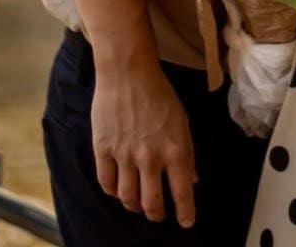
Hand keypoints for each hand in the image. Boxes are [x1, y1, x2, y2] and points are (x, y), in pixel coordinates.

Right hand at [92, 61, 197, 227]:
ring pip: (128, 198)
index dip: (186, 212)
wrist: (128, 73)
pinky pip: (107, 183)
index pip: (182, 192)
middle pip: (152, 203)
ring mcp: (125, 155)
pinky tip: (119, 189)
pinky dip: (114, 192)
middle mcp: (150, 157)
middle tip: (159, 215)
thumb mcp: (182, 120)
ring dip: (135, 206)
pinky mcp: (103, 150)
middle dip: (157, 215)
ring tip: (139, 205)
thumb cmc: (159, 93)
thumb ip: (186, 152)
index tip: (187, 222)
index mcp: (175, 149)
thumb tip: (192, 179)